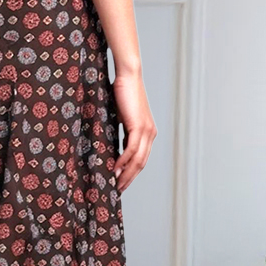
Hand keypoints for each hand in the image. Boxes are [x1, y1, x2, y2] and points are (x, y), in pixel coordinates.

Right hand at [112, 68, 157, 192]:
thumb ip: (122, 132)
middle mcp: (151, 134)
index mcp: (148, 132)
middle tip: (118, 190)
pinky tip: (115, 169)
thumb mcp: (122, 117)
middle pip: (141, 163)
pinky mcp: (139, 126)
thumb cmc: (123, 93)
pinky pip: (132, 150)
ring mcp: (147, 131)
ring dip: (127, 174)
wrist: (128, 76)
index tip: (122, 182)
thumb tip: (114, 147)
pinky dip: (123, 161)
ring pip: (138, 159)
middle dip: (130, 178)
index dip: (132, 173)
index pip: (142, 159)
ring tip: (115, 184)